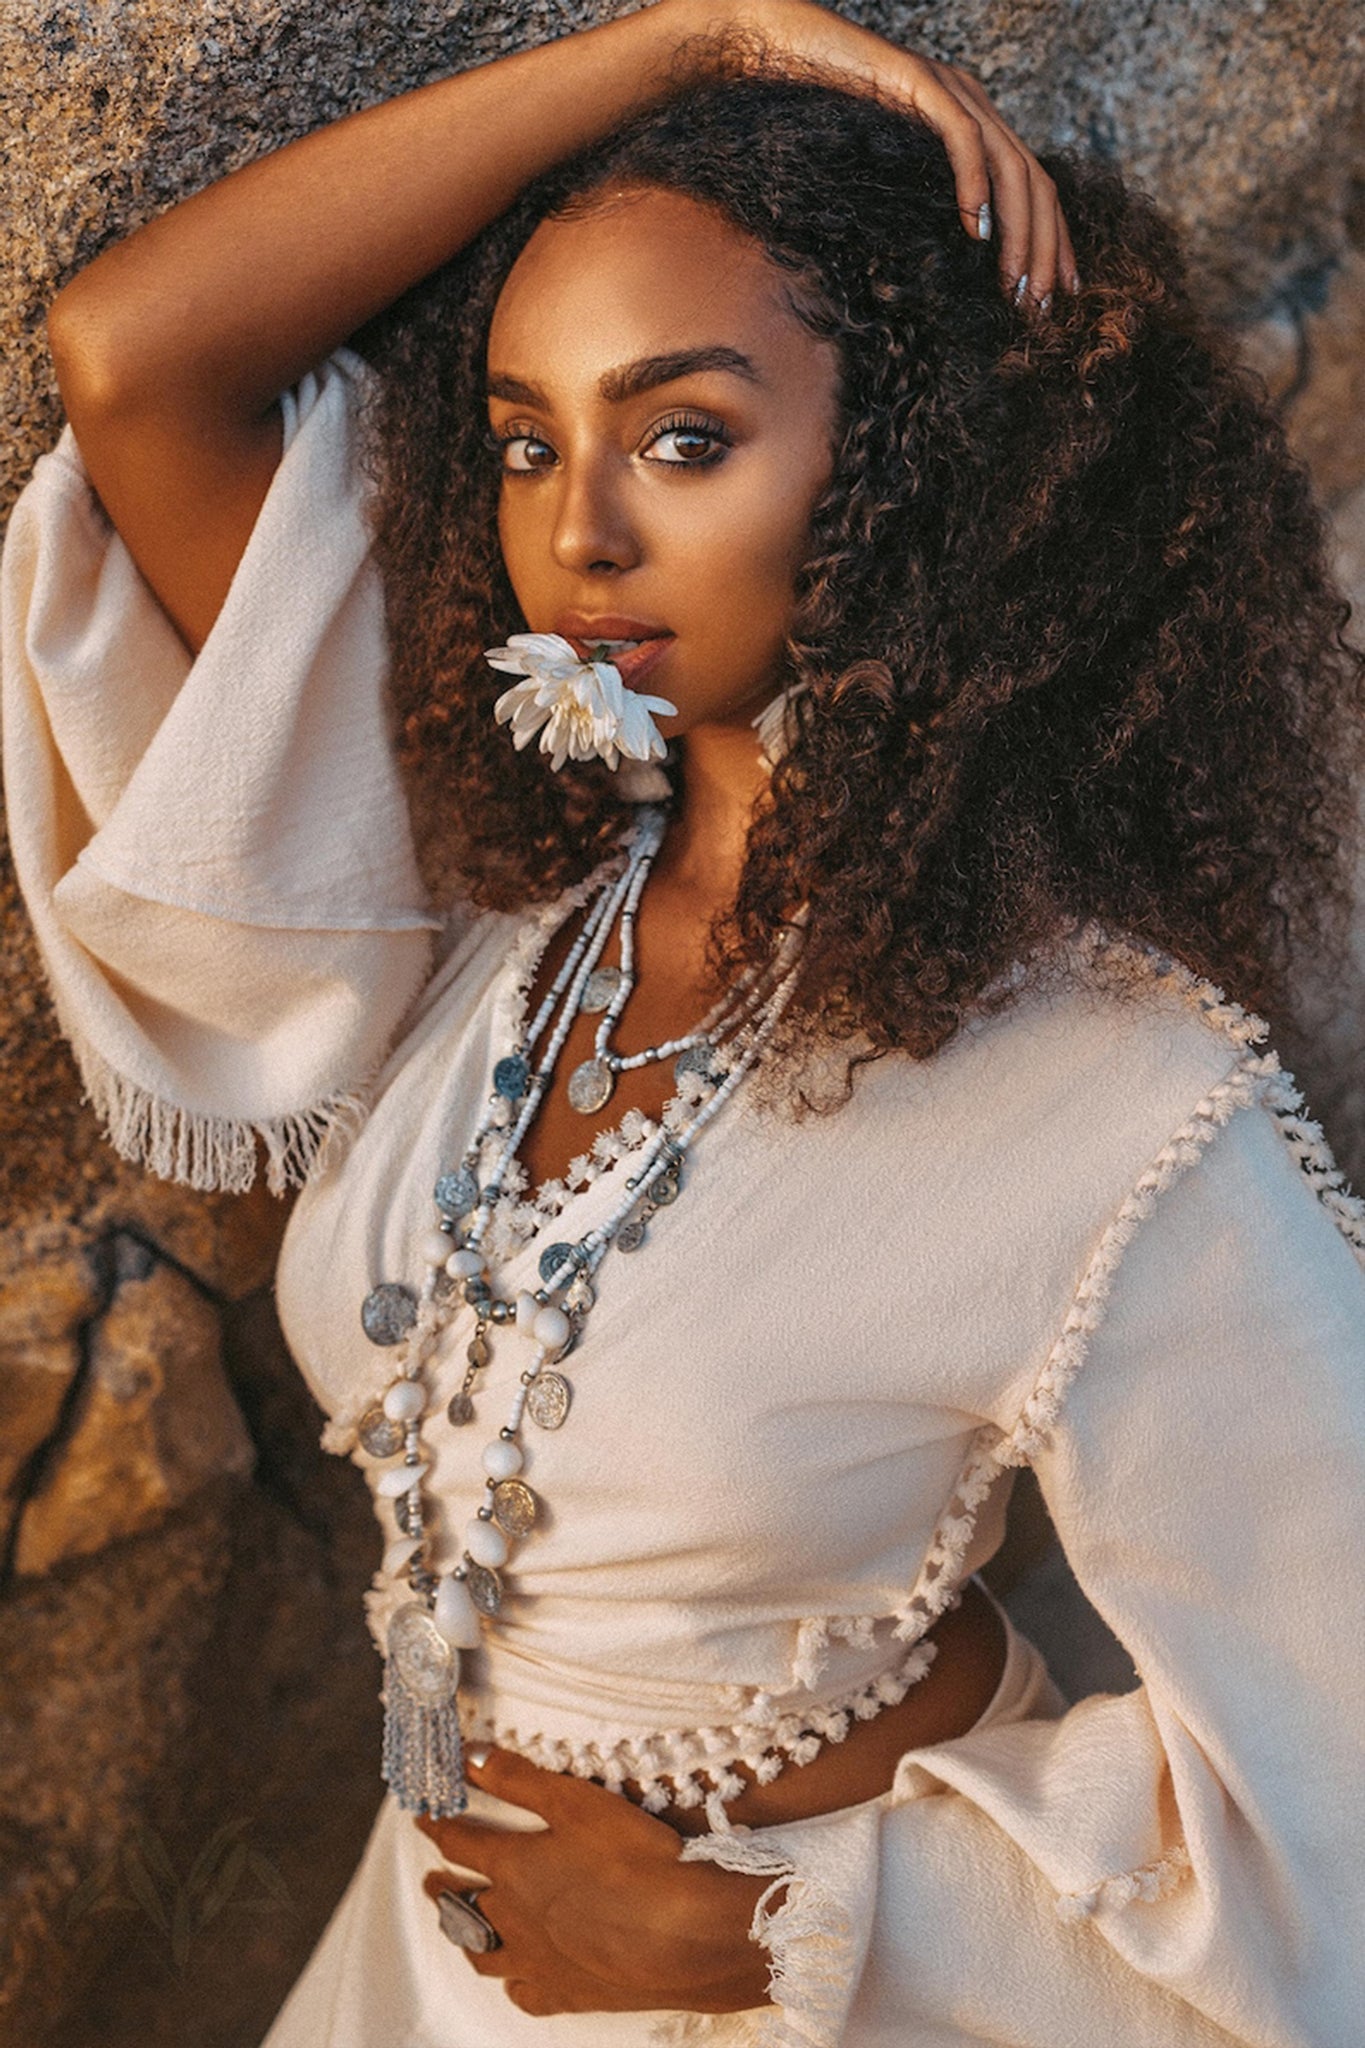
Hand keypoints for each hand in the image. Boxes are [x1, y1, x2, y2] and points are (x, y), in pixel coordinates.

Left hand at [417, 1747, 776, 2015]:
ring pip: (484, 1953)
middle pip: (462, 1903)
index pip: (459, 1842)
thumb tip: (468, 1756)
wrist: (682, 1936)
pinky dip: (514, 1983)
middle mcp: (514, 1919)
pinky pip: (526, 1994)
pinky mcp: (569, 1993)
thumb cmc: (633, 1860)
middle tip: (430, 1880)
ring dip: (467, 1936)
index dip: (438, 1825)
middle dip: (443, 1887)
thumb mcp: (573, 1801)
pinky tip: (518, 1980)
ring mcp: (539, 1962)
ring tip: (461, 1927)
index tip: (422, 1817)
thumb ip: (517, 1778)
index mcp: (512, 1868)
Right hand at [673, 0, 1076, 303]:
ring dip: (1019, 232)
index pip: (1034, 186)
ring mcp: (950, 89)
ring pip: (1012, 166)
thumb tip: (945, 268)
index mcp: (975, 125)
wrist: (778, 57)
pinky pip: (963, 138)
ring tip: (1014, 284)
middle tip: (1040, 307)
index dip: (1053, 241)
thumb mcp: (884, 179)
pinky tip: (976, 233)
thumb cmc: (818, 125)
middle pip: (1036, 181)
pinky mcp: (919, 83)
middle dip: (1046, 249)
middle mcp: (974, 103)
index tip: (1057, 294)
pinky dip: (976, 187)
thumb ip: (920, 207)